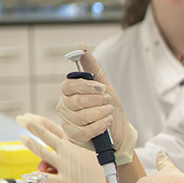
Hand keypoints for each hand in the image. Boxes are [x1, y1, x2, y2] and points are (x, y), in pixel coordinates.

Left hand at [17, 113, 105, 182]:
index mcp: (77, 143)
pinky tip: (28, 175)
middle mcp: (69, 151)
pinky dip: (36, 177)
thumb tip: (89, 138)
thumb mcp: (101, 150)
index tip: (32, 116)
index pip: (57, 128)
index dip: (42, 122)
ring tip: (22, 137)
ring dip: (31, 144)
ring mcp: (66, 165)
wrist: (117, 180)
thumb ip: (90, 145)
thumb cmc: (111, 166)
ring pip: (43, 153)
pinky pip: (47, 178)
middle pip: (47, 135)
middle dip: (32, 126)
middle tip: (21, 119)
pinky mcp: (67, 180)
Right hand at [56, 43, 137, 164]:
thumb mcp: (104, 85)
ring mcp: (68, 122)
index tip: (101, 87)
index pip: (68, 86)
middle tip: (107, 101)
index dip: (85, 86)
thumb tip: (81, 46)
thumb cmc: (109, 107)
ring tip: (109, 112)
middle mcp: (64, 107)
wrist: (119, 131)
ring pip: (81, 116)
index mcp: (69, 93)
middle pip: (75, 101)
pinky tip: (107, 122)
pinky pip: (84, 131)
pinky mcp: (75, 137)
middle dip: (97, 101)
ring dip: (101, 113)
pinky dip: (100, 125)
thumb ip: (92, 67)